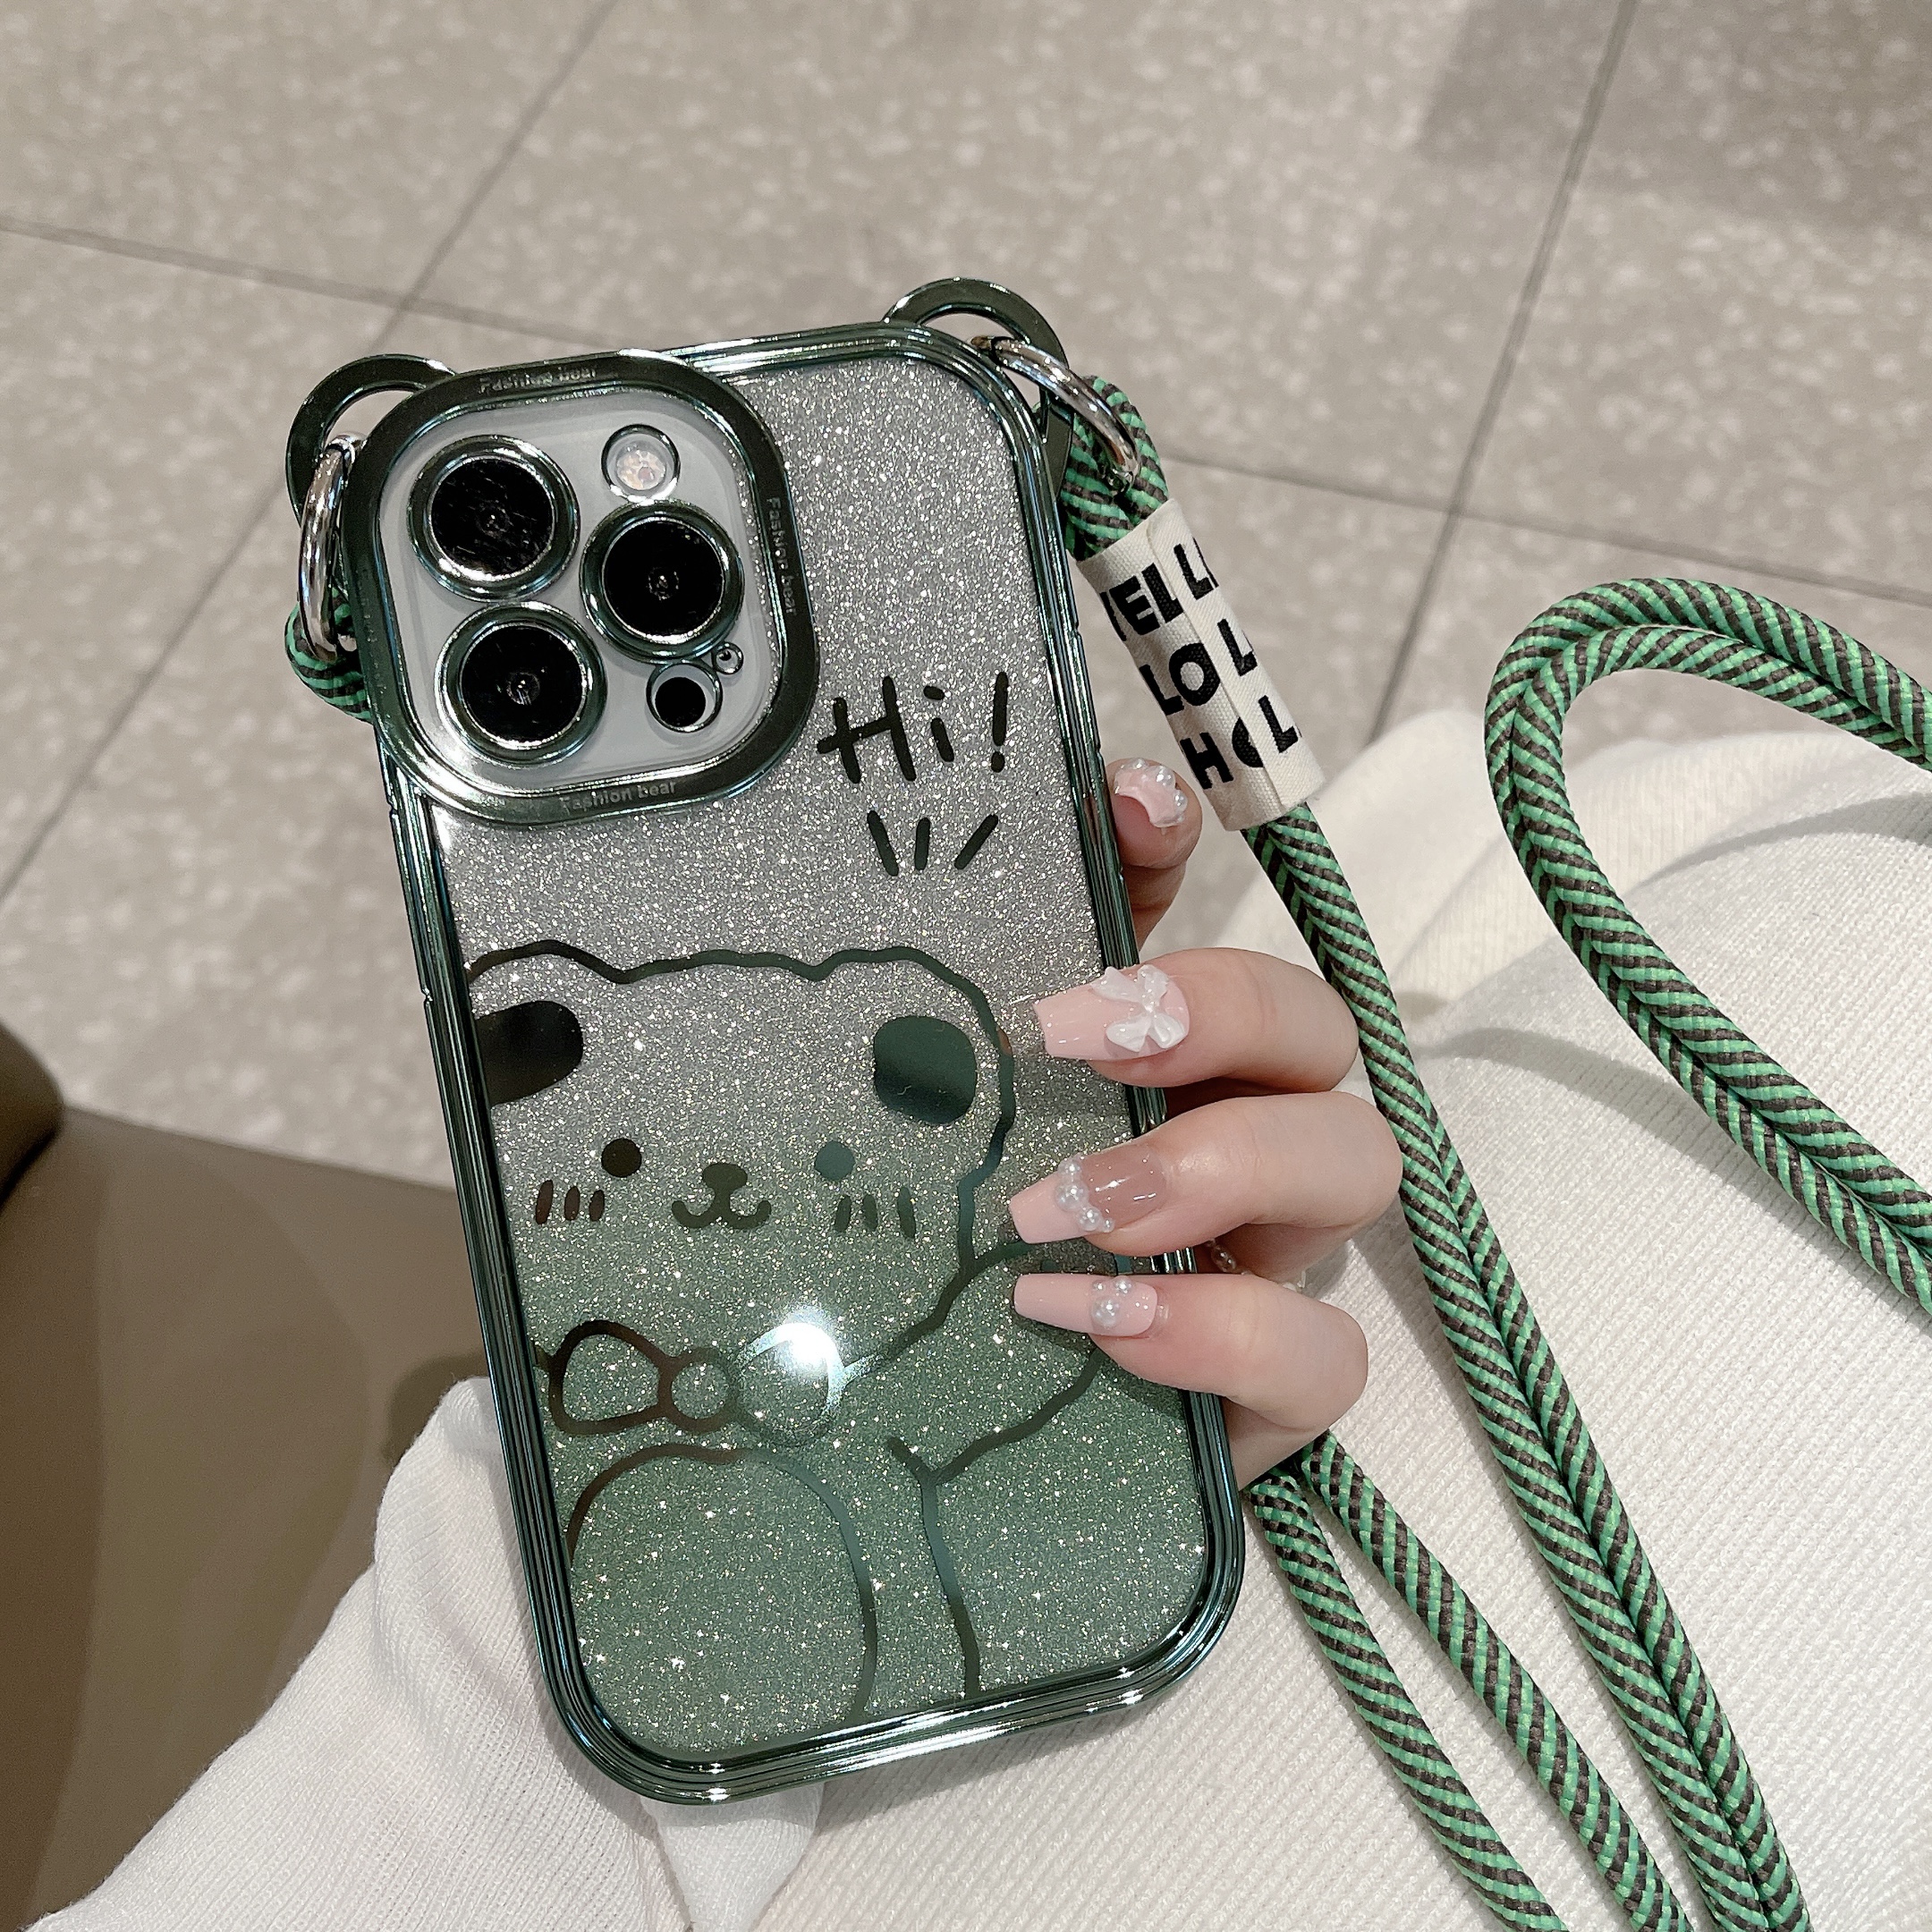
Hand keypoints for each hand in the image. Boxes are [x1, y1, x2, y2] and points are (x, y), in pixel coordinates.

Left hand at [1009, 760, 1395, 1486]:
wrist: (967, 1441)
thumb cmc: (975, 1254)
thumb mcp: (963, 1119)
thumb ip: (992, 1002)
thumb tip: (1084, 828)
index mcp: (1178, 1065)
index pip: (1203, 913)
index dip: (1181, 852)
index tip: (1129, 811)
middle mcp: (1254, 1136)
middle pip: (1322, 1027)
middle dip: (1219, 1010)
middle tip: (1062, 1037)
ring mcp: (1280, 1260)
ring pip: (1358, 1167)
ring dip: (1216, 1166)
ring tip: (1063, 1214)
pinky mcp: (1277, 1391)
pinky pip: (1320, 1357)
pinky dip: (1214, 1332)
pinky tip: (1089, 1323)